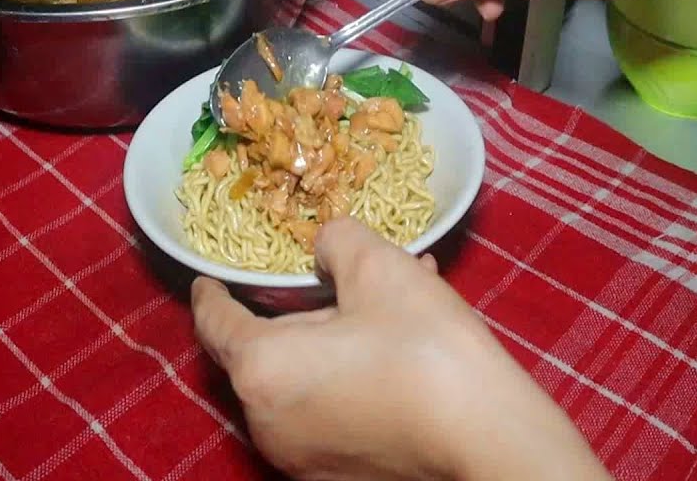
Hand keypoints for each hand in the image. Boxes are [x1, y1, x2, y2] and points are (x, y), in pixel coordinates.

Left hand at [191, 217, 610, 480]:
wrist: (488, 439)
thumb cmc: (425, 349)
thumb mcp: (380, 267)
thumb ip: (335, 240)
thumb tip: (324, 245)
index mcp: (262, 367)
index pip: (215, 322)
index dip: (210, 294)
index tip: (208, 279)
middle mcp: (266, 423)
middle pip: (259, 356)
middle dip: (289, 318)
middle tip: (333, 287)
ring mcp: (299, 459)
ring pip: (297, 386)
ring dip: (324, 348)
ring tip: (379, 315)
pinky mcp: (336, 479)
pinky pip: (325, 416)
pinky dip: (343, 383)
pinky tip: (393, 357)